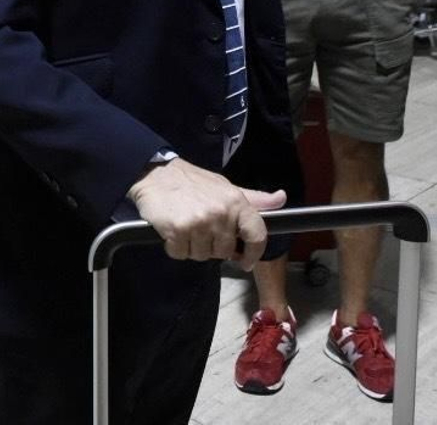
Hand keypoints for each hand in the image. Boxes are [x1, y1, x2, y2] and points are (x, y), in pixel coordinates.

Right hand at [127, 157, 287, 269]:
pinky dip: (175, 247)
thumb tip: (281, 198)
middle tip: (201, 229)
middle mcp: (221, 213)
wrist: (156, 174)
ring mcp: (199, 223)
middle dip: (212, 246)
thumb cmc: (193, 182)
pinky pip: (181, 254)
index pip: (257, 235)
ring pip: (202, 256)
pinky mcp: (178, 231)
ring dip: (193, 247)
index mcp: (237, 202)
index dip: (253, 253)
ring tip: (186, 227)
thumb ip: (254, 198)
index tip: (245, 262)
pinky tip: (173, 230)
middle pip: (224, 252)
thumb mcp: (227, 187)